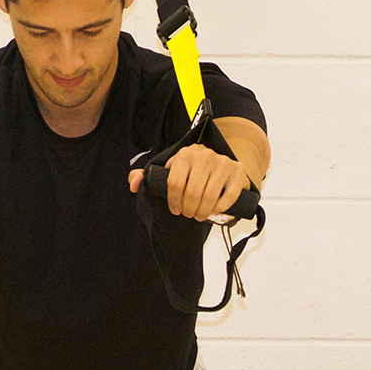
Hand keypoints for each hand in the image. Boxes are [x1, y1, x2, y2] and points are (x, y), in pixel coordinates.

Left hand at [129, 143, 247, 221]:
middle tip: (189, 215)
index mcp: (185, 154)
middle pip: (192, 191)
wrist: (225, 165)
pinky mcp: (237, 172)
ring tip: (200, 216)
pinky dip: (220, 208)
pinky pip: (227, 197)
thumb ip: (150, 177)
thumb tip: (133, 185)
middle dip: (189, 209)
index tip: (175, 210)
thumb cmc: (195, 172)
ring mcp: (223, 162)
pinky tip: (215, 210)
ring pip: (209, 196)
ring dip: (203, 212)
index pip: (174, 182)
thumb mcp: (172, 171)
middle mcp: (204, 155)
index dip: (173, 201)